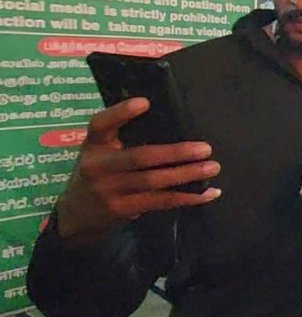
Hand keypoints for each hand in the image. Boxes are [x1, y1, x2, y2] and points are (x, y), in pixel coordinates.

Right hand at [56, 98, 220, 240]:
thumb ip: (123, 137)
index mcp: (93, 143)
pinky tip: (207, 193)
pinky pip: (159, 201)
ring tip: (212, 168)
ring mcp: (109, 190)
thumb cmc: (98, 172)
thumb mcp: (99, 151)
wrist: (75, 214)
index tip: (145, 102)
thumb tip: (173, 123)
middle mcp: (98, 165)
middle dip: (176, 153)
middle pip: (140, 157)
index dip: (121, 112)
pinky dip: (186, 197)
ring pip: (154, 181)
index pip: (101, 124)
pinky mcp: (122, 209)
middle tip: (205, 148)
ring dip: (187, 175)